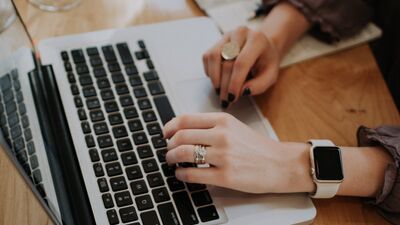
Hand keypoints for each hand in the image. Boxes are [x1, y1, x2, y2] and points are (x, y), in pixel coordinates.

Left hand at [163, 113, 313, 193]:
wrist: (281, 164)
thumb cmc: (258, 147)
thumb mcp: (235, 127)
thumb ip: (211, 126)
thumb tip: (184, 131)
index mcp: (223, 121)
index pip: (185, 119)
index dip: (170, 126)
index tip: (165, 133)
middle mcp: (222, 135)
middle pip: (181, 136)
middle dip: (168, 145)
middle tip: (168, 150)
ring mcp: (223, 156)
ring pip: (183, 154)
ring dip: (171, 158)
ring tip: (172, 161)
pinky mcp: (226, 176)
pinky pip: (193, 174)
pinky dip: (181, 174)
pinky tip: (181, 174)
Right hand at [202, 27, 280, 107]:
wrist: (262, 47)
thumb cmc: (266, 62)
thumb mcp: (270, 75)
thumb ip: (259, 85)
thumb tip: (243, 91)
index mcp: (257, 40)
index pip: (241, 62)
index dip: (234, 82)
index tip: (232, 97)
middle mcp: (240, 33)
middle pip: (227, 62)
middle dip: (225, 85)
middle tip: (226, 100)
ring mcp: (227, 36)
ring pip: (213, 57)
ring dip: (214, 78)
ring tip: (220, 91)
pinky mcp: (217, 41)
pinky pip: (207, 57)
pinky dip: (210, 71)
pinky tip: (218, 79)